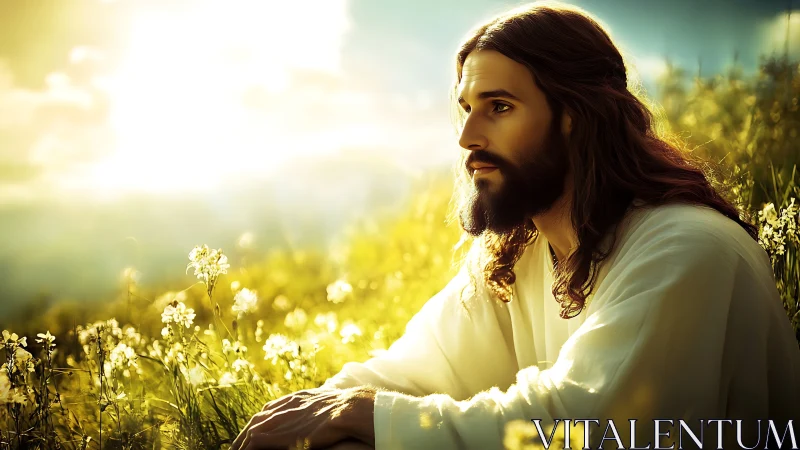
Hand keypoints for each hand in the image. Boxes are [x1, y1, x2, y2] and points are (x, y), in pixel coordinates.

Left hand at [231, 386, 376, 449]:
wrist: (347, 409)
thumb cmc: (344, 409)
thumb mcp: (325, 404)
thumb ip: (315, 409)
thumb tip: (317, 416)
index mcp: (295, 398)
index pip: (269, 410)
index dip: (260, 421)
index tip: (253, 430)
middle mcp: (284, 406)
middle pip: (257, 419)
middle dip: (245, 432)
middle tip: (236, 444)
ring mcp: (280, 419)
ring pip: (253, 430)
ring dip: (242, 441)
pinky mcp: (280, 434)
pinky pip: (256, 442)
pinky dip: (247, 447)